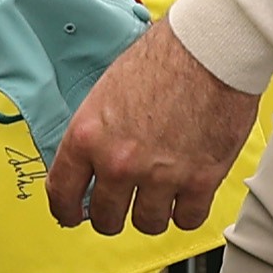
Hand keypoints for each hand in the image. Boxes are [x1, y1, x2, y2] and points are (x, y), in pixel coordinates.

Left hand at [45, 18, 261, 233]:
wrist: (210, 49)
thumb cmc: (163, 57)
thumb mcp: (107, 91)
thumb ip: (97, 132)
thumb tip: (92, 160)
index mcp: (88, 135)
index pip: (62, 192)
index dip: (65, 210)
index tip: (70, 214)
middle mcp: (119, 161)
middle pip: (105, 218)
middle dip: (110, 215)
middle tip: (119, 206)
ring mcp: (160, 175)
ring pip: (147, 224)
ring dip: (151, 213)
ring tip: (157, 195)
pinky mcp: (200, 180)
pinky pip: (187, 220)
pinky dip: (186, 212)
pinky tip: (185, 196)